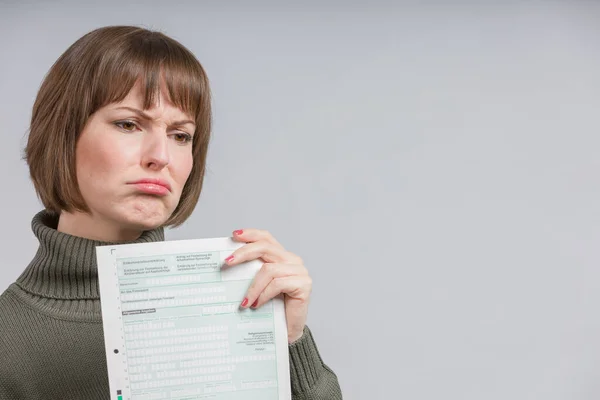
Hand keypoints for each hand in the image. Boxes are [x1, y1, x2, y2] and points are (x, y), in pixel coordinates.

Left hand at [224, 228, 311, 342]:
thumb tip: (227, 263)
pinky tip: (256, 305)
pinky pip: (277, 284)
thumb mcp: (259, 286)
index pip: (266, 238)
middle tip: (227, 262)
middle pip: (266, 248)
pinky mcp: (304, 284)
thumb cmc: (272, 309)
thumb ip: (251, 272)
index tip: (234, 235)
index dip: (251, 234)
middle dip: (244, 253)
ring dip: (253, 287)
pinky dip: (263, 294)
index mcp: (281, 257)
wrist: (287, 332)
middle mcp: (292, 260)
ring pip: (269, 270)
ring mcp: (300, 272)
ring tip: (243, 302)